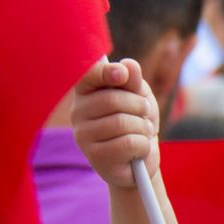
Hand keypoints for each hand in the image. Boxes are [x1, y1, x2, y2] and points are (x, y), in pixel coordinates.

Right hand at [71, 57, 157, 188]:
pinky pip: (128, 143)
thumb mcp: (139, 96)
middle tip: (145, 114)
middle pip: (112, 100)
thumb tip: (128, 65)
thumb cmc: (137, 121)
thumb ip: (133, 80)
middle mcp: (78, 113)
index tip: (122, 75)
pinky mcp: (95, 157)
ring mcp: (83, 136)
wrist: (141, 158)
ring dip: (143, 128)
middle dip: (139, 106)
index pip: (89, 75)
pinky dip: (142, 145)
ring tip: (142, 132)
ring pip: (122, 123)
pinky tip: (138, 150)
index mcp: (86, 92)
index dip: (106, 72)